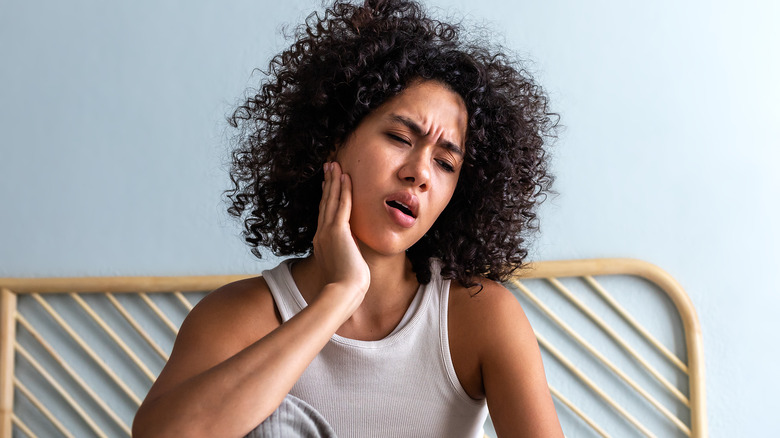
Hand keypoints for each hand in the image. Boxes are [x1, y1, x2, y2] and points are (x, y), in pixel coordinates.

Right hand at [312, 162, 370, 297]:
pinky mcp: (338, 231)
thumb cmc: (345, 287)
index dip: (326, 198)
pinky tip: (345, 177)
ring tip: (334, 164)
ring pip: (331, 200)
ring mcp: (328, 232)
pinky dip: (343, 189)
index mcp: (321, 243)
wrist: (343, 292)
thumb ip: (345, 258)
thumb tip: (351, 257)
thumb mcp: (344, 268)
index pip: (324, 215)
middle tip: (328, 167)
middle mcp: (321, 234)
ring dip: (333, 181)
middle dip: (327, 184)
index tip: (327, 185)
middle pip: (325, 203)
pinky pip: (342, 204)